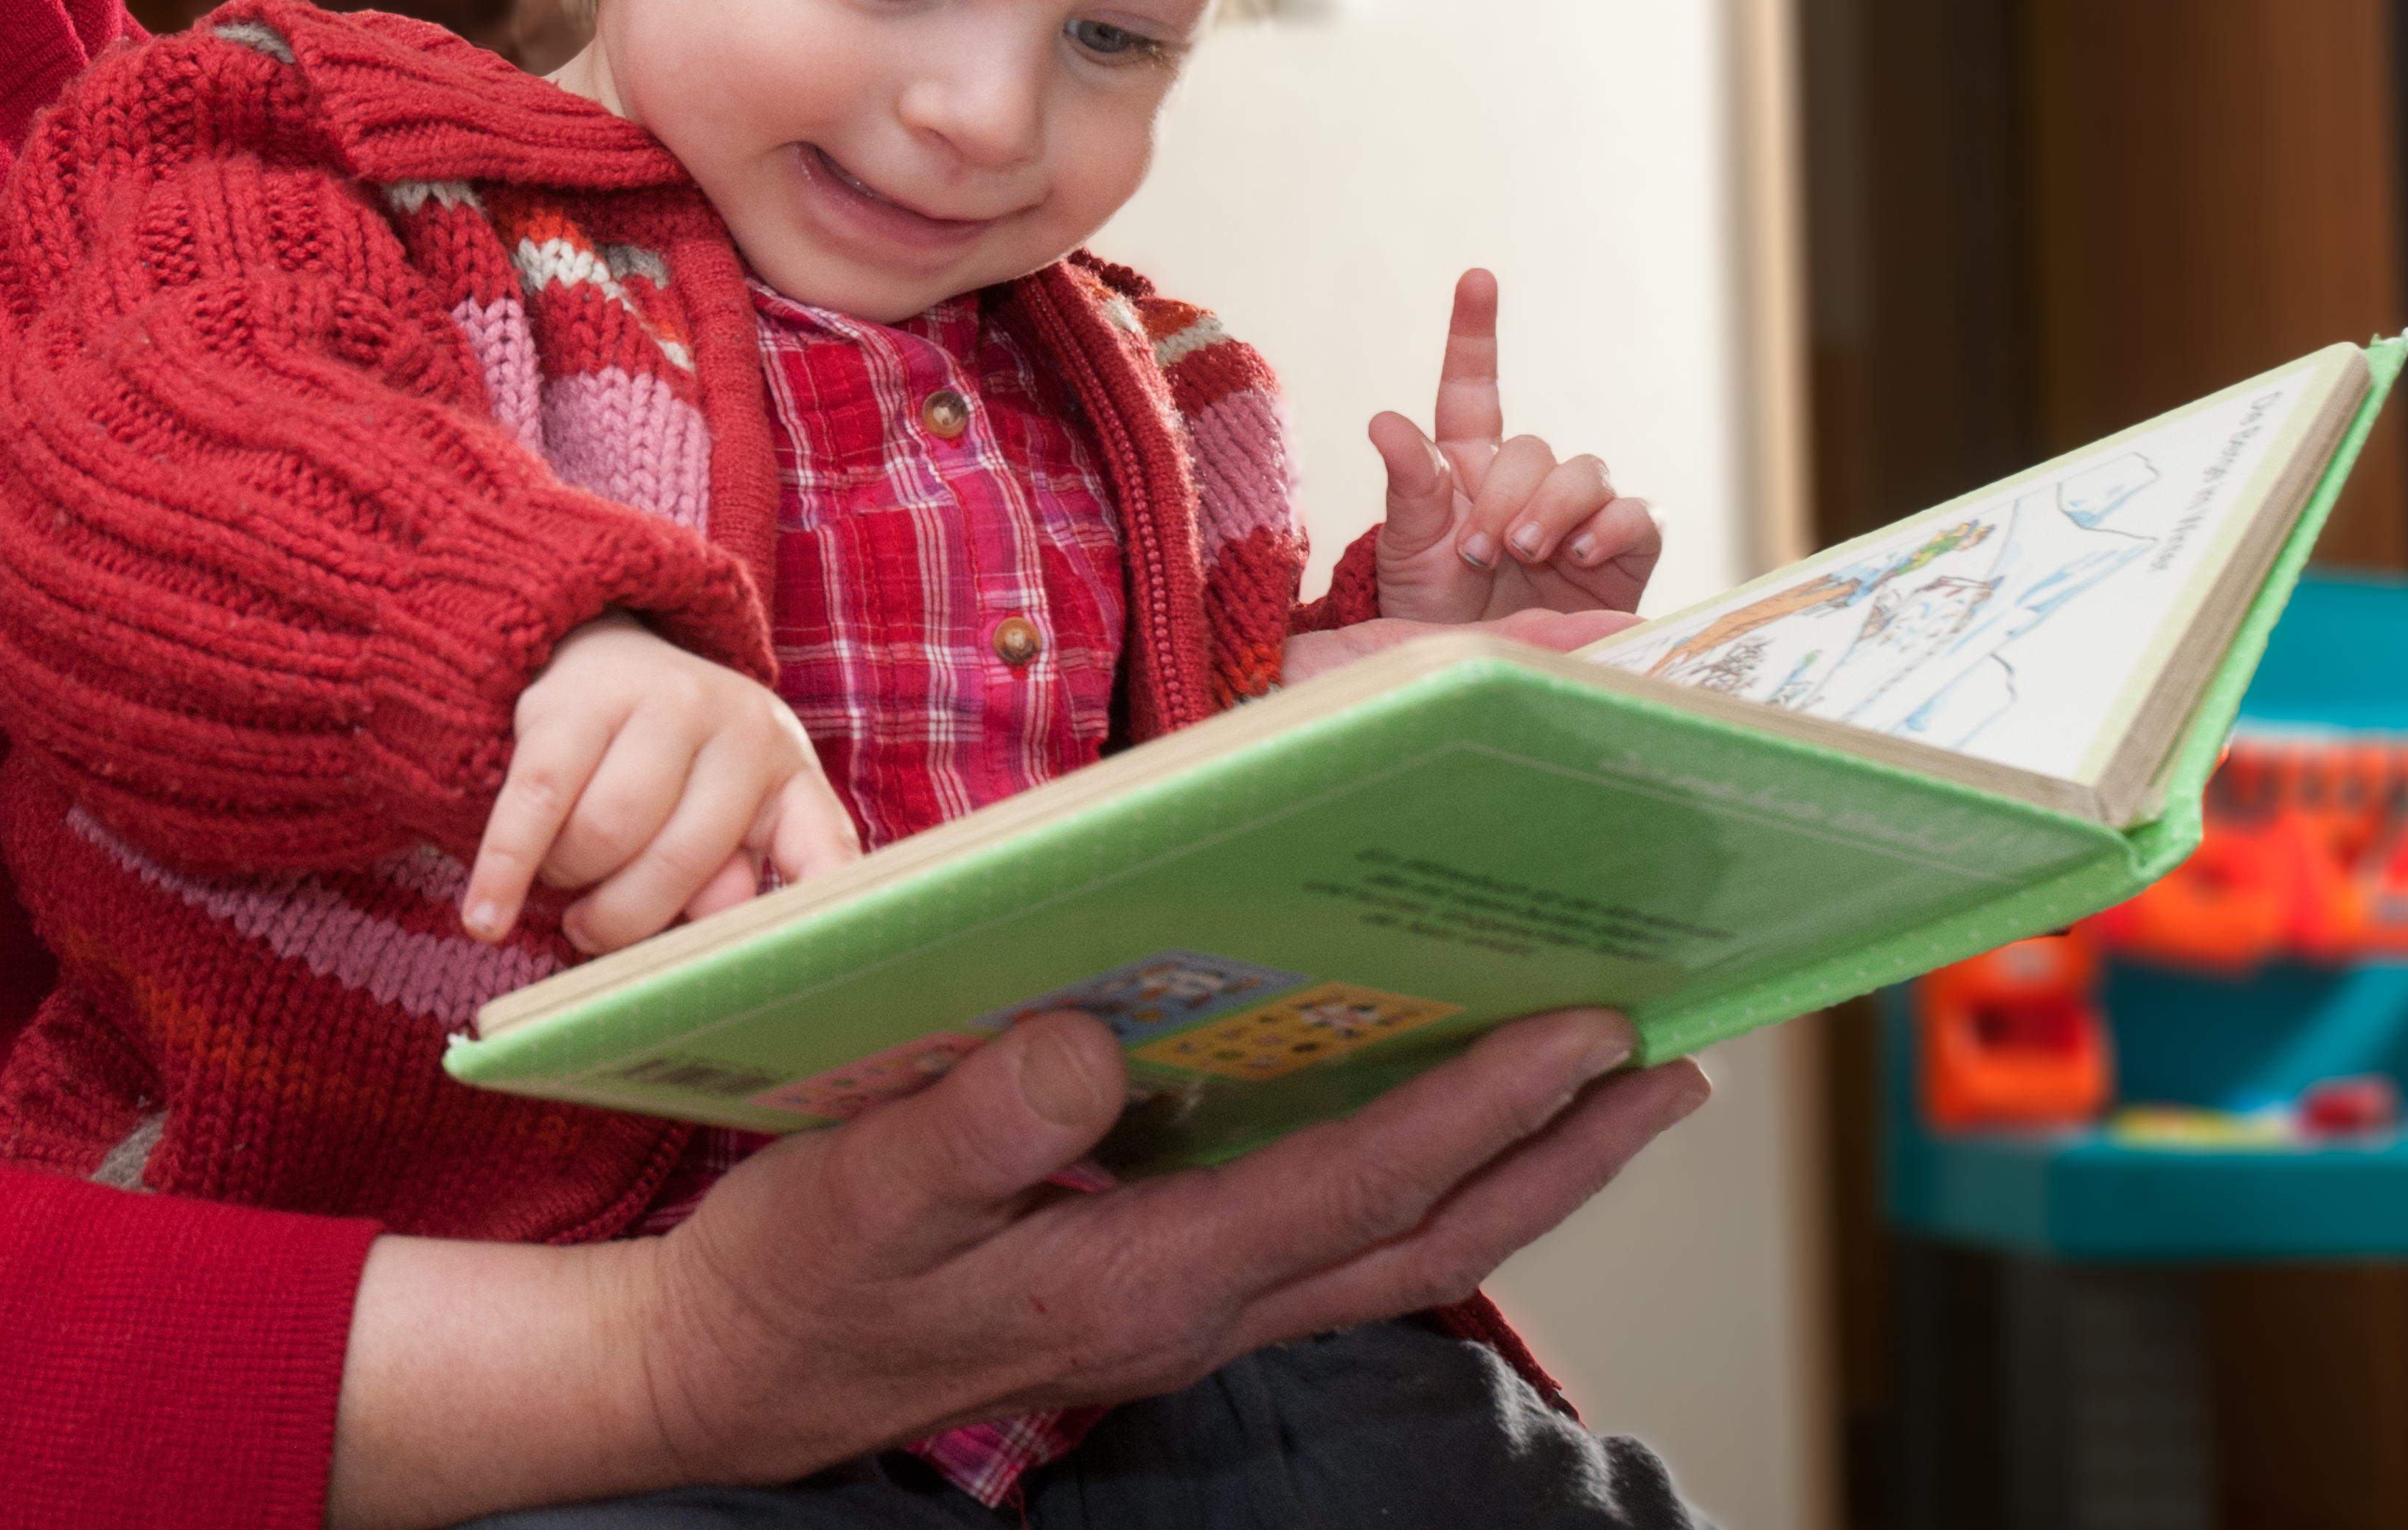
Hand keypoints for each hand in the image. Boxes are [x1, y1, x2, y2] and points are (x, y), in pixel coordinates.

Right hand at [327, 1005, 1712, 1522]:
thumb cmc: (791, 1278)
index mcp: (1142, 1277)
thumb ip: (969, 1128)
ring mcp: (1184, 1307)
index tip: (1588, 1031)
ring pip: (1396, 1249)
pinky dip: (1415, 1180)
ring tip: (1611, 1093)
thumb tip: (1089, 1042)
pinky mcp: (1155, 1287)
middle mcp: (1194, 1304)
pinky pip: (1329, 1239)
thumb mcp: (853, 1195)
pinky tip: (1435, 1122)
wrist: (734, 1375)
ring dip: (1516, 1175)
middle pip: (1427, 1238)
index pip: (1357, 1186)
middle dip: (1562, 1157)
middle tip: (1674, 1068)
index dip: (1484, 1110)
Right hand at [463, 616, 861, 952]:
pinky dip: (505, 871)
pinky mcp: (571, 703)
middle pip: (680, 863)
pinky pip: (534, 807)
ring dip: (569, 880)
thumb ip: (729, 883)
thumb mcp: (723, 816)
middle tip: (594, 928)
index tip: (810, 968)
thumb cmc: (665, 770)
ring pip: (603, 836)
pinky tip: (486, 918)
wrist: (596, 653)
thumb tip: (715, 941)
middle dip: (624, 918)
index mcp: (786, 769)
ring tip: (565, 872)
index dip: (824, 907)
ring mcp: (657, 701)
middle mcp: (735, 725)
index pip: (823, 848)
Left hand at [1369, 268, 1662, 621]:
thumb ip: (1409, 488)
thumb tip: (1384, 420)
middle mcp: (1526, 479)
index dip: (1475, 333)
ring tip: (1525, 553)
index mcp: (1467, 466)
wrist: (1485, 673)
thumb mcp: (1408, 553)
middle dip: (1505, 498)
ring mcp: (1580, 512)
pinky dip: (1612, 528)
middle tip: (1480, 553)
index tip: (1477, 280)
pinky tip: (1580, 554)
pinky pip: (1636, 514)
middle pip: (1531, 448)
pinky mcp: (1624, 549)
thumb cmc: (1438, 610)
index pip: (1471, 389)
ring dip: (1553, 508)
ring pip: (1585, 470)